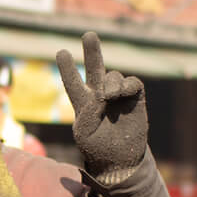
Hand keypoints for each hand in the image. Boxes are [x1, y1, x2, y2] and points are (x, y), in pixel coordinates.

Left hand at [56, 32, 147, 182]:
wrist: (120, 161)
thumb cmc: (98, 149)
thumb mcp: (84, 133)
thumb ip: (89, 110)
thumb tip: (103, 93)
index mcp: (83, 104)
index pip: (73, 83)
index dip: (68, 69)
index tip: (62, 52)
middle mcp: (100, 96)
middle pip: (95, 69)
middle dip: (92, 51)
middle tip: (88, 35)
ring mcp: (118, 96)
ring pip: (114, 76)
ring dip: (111, 82)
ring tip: (109, 96)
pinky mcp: (135, 98)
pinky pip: (133, 83)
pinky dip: (127, 85)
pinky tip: (121, 93)